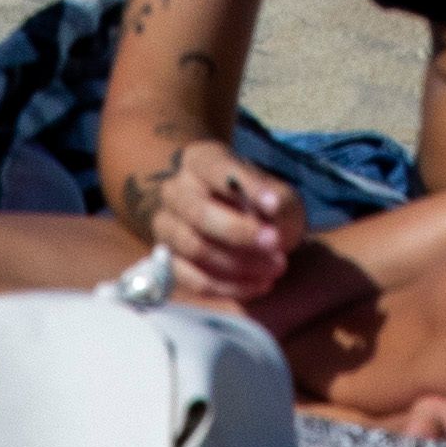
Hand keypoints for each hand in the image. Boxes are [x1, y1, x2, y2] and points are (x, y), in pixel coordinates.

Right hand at [127, 149, 304, 312]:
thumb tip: (271, 210)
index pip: (217, 170)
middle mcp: (175, 191)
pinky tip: (259, 284)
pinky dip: (230, 287)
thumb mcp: (278, 194)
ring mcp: (167, 227)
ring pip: (196, 249)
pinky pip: (194, 280)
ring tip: (275, 268)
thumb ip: (278, 200)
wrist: (246, 229)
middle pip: (199, 214)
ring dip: (239, 264)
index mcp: (200, 160)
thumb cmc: (261, 205)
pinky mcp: (169, 262)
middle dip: (241, 233)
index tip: (275, 205)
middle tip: (275, 243)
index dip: (246, 187)